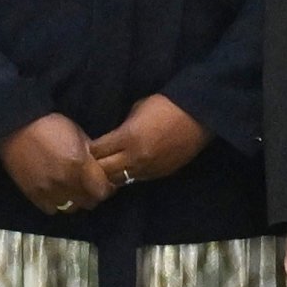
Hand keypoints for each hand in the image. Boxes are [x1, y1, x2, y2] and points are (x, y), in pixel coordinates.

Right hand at [0, 112, 111, 217]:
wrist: (16, 126)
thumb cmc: (49, 124)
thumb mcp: (78, 133)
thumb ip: (91, 153)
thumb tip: (99, 166)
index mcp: (79, 164)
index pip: (102, 191)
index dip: (106, 188)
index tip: (104, 182)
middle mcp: (66, 181)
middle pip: (89, 203)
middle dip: (92, 195)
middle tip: (90, 185)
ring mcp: (48, 190)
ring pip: (71, 208)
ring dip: (75, 200)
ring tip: (72, 189)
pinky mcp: (33, 194)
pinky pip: (51, 209)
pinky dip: (57, 203)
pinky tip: (56, 192)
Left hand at [84, 93, 211, 192]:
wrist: (198, 116)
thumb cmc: (166, 105)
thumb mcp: (137, 110)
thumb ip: (122, 127)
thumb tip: (113, 138)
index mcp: (127, 137)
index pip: (97, 151)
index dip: (91, 149)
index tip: (88, 146)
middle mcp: (134, 157)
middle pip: (104, 171)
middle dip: (95, 166)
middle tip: (93, 161)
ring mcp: (147, 169)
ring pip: (119, 180)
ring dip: (111, 175)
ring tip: (108, 169)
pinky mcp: (159, 174)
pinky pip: (136, 180)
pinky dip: (129, 175)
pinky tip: (127, 169)